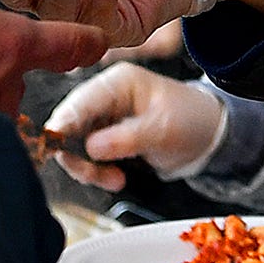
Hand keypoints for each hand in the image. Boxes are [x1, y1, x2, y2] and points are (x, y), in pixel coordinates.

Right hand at [44, 63, 227, 192]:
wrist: (208, 136)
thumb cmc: (191, 121)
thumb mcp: (163, 129)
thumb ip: (127, 137)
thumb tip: (90, 147)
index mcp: (118, 82)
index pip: (79, 102)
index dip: (63, 127)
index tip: (55, 149)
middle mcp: (105, 97)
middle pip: (70, 126)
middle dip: (79, 156)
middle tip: (95, 176)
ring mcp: (104, 118)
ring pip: (75, 146)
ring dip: (90, 169)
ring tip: (115, 180)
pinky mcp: (106, 137)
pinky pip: (88, 158)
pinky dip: (98, 172)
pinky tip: (117, 178)